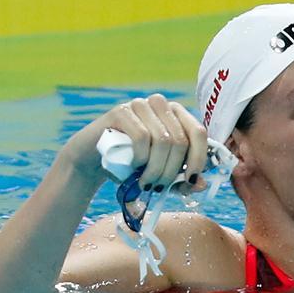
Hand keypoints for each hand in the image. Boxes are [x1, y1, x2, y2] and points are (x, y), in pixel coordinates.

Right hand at [60, 94, 208, 191]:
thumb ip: (181, 180)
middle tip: (158, 187)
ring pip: (163, 140)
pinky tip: (134, 166)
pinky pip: (142, 137)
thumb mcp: (160, 174)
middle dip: (171, 171)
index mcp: (177, 114)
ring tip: (145, 182)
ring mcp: (141, 105)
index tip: (190, 180)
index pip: (198, 132)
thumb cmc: (130, 165)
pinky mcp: (121, 111)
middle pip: (180, 140)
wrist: (92, 159)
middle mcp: (161, 104)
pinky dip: (140, 158)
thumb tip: (201, 184)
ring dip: (156, 169)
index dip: (198, 158)